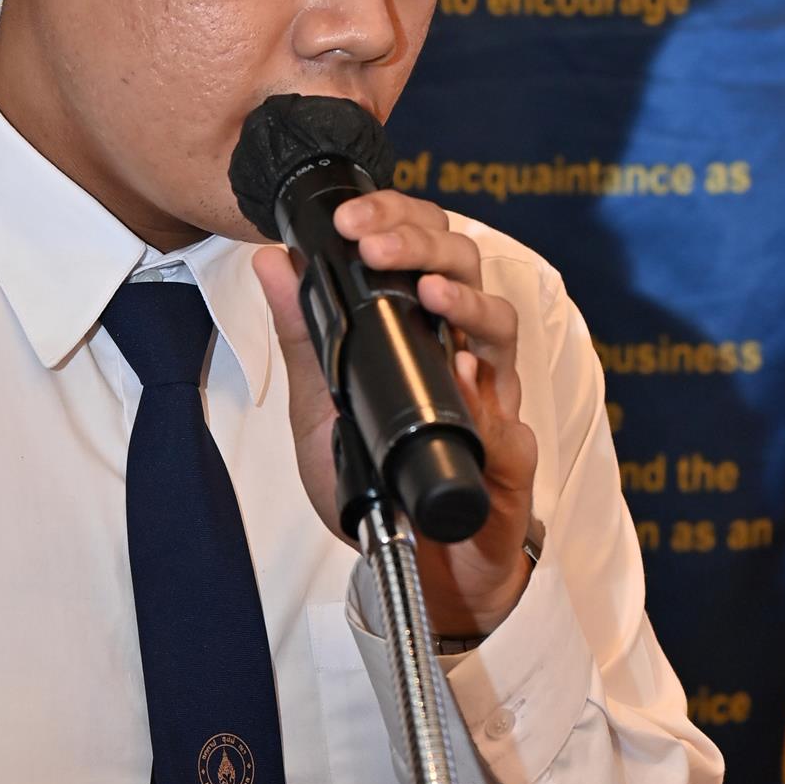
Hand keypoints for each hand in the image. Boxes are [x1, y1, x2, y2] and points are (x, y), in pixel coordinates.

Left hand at [253, 191, 536, 637]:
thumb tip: (274, 260)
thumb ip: (303, 334)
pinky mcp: (508, 458)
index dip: (394, 218)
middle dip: (422, 241)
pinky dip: (487, 395)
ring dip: (466, 300)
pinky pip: (510, 417)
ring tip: (427, 289)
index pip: (420, 247)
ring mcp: (491, 400)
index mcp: (419, 328)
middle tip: (374, 240)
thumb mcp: (321, 402)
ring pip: (501, 326)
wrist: (414, 566)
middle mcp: (462, 350)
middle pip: (465, 267)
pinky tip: (465, 372)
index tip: (348, 217)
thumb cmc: (375, 480)